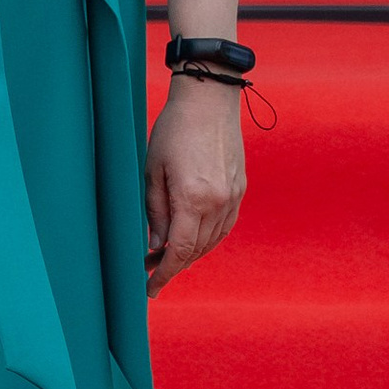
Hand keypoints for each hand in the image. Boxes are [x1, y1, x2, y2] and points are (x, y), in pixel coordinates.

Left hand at [144, 78, 244, 291]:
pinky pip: (225, 227)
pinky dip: (208, 239)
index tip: (150, 288)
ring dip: (190, 254)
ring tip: (166, 253)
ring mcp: (233, 197)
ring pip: (212, 242)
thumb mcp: (153, 171)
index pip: (179, 252)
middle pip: (196, 250)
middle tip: (148, 265)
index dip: (164, 273)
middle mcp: (218, 203)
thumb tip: (156, 245)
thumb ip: (156, 212)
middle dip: (172, 264)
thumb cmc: (173, 130)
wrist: (209, 100)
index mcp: (193, 198)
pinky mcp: (240, 189)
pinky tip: (193, 239)